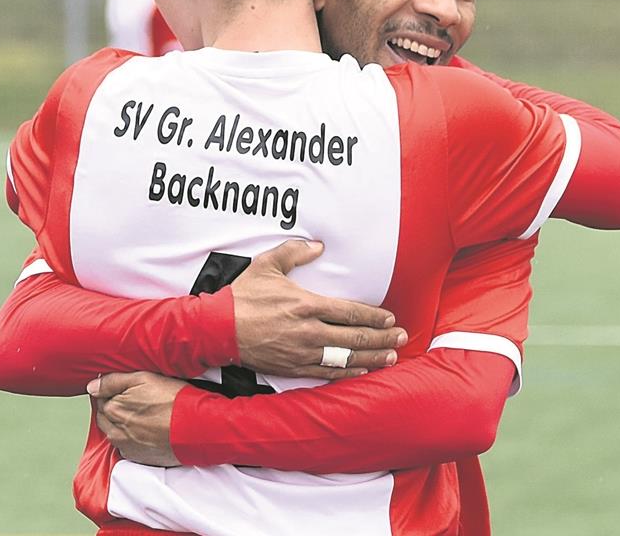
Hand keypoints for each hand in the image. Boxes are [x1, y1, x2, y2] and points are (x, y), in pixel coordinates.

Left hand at [89, 372, 185, 466]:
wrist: (195, 427)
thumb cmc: (172, 400)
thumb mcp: (143, 378)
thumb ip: (113, 381)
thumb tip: (92, 386)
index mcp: (113, 409)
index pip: (100, 397)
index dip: (112, 390)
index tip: (125, 388)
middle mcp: (115, 431)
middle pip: (105, 416)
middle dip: (113, 407)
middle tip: (134, 399)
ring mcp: (127, 446)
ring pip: (114, 432)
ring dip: (121, 423)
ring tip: (141, 413)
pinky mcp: (139, 458)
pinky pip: (126, 446)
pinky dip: (131, 437)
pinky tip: (145, 428)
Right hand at [232, 240, 406, 379]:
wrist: (218, 328)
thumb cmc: (242, 296)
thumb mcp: (267, 265)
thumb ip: (294, 252)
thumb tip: (318, 246)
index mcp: (306, 305)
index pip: (351, 313)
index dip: (375, 317)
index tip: (390, 317)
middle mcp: (309, 331)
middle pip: (355, 337)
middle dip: (382, 337)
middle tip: (401, 337)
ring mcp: (302, 352)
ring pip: (346, 358)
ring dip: (371, 357)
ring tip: (390, 357)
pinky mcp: (293, 367)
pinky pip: (327, 373)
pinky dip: (347, 373)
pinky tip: (361, 371)